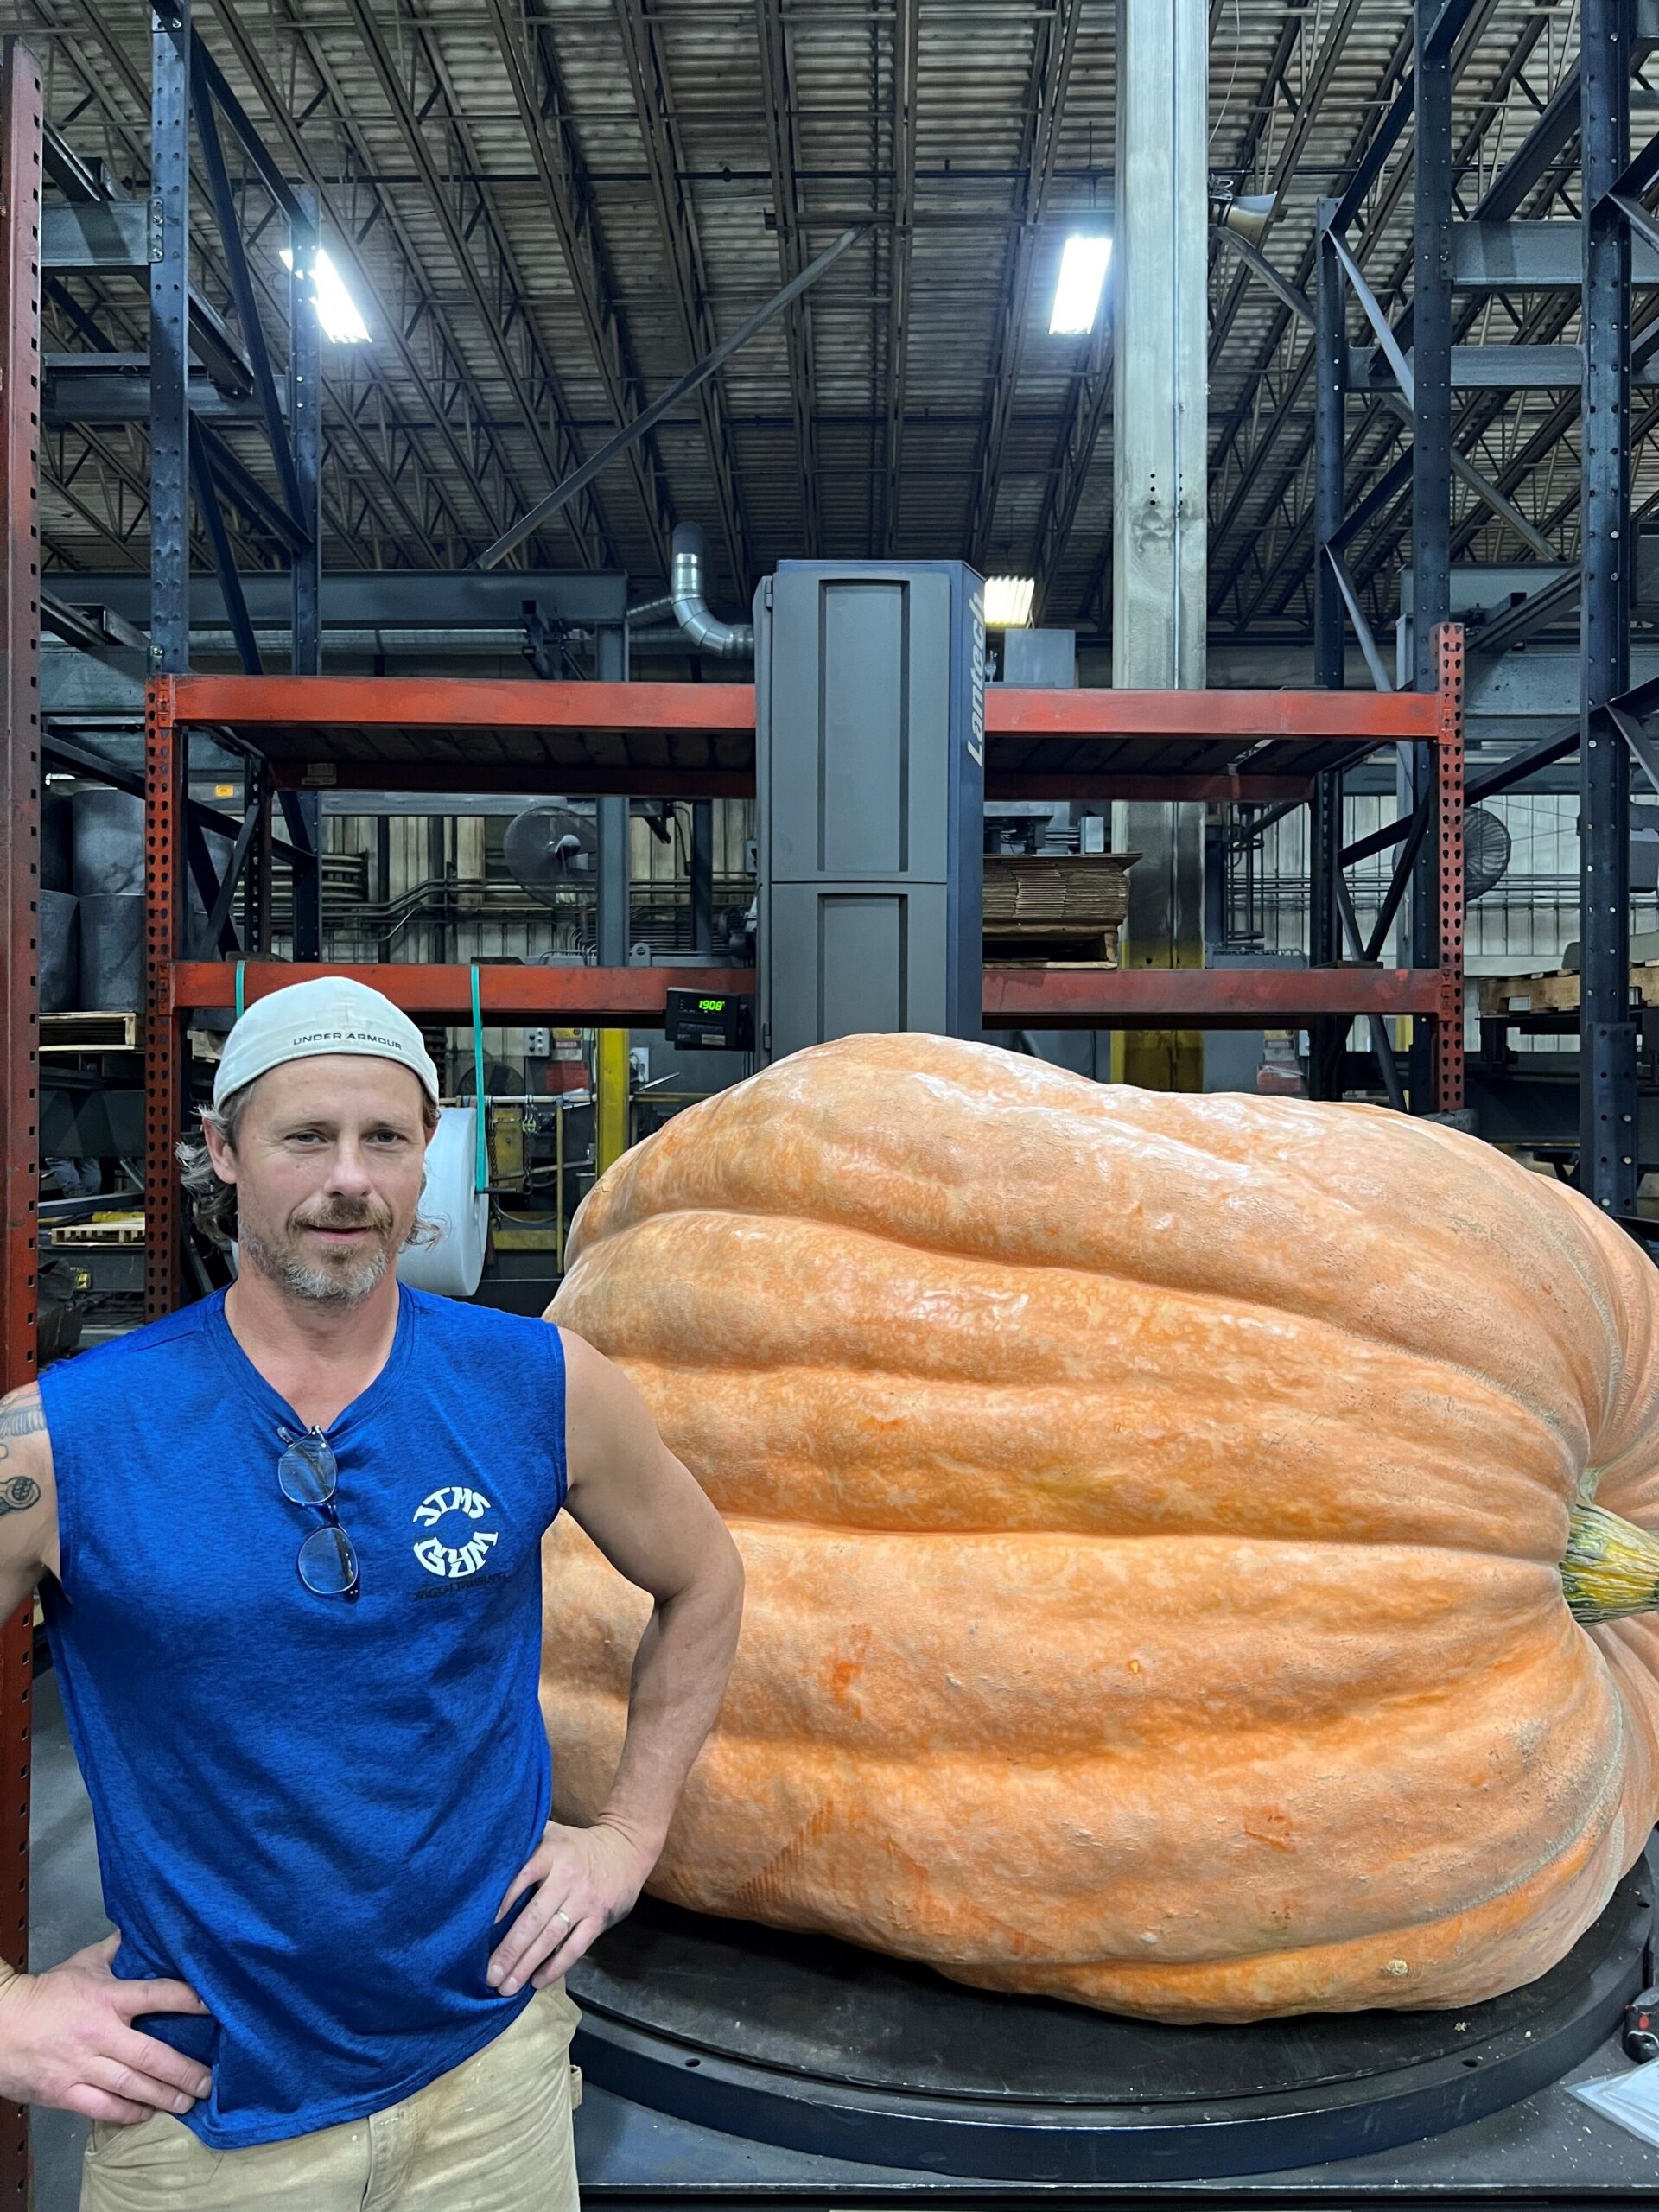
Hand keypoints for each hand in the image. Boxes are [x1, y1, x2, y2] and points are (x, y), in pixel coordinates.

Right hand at [0, 1935, 212, 2123]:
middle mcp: (100, 2034)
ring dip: (163, 2096)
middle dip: (183, 2071)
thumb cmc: (44, 1994)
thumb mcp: (82, 1964)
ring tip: (187, 2101)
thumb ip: (115, 1950)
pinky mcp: (64, 2093)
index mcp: (107, 1998)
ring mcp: (82, 2066)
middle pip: (151, 2055)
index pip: (156, 1996)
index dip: (187, 2001)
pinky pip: (103, 2108)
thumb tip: (140, 1929)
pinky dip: (128, 2112)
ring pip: (131, 2086)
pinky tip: (147, 2113)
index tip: (212, 2009)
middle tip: (207, 2081)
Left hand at [488, 1820, 655, 1995]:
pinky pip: (575, 1948)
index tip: (481, 1928)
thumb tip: (486, 1862)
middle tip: (490, 1975)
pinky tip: (537, 1981)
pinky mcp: (598, 1918)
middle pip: (533, 1918)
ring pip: (551, 1937)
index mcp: (552, 1853)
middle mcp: (567, 1877)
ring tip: (507, 1986)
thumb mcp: (552, 1834)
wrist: (626, 1849)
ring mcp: (584, 1900)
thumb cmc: (577, 1846)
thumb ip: (525, 1844)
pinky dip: (556, 1967)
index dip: (503, 1902)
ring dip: (527, 1964)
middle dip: (510, 1949)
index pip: (522, 1877)